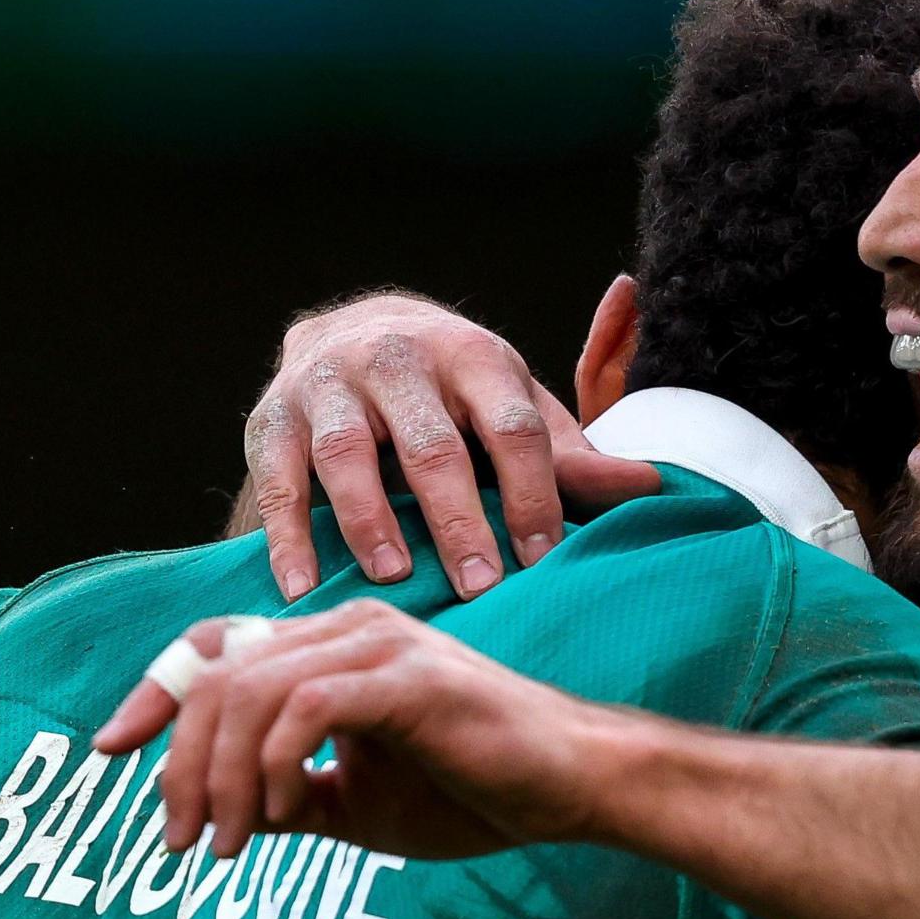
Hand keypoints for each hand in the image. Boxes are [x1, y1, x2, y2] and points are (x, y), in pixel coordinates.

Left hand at [94, 603, 617, 860]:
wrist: (570, 790)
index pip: (213, 648)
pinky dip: (274, 769)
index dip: (153, 693)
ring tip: (228, 845)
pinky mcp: (405, 677)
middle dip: (179, 763)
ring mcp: (375, 644)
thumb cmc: (472, 791)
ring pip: (249, 694)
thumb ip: (287, 797)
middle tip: (179, 840)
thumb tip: (220, 816)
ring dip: (222, 780)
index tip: (109, 750)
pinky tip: (280, 818)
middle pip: (216, 676)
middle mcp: (344, 627)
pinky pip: (304, 711)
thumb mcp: (353, 802)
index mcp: (328, 645)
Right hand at [238, 293, 658, 602]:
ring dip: (370, 519)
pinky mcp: (270, 415)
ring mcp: (328, 384)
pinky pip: (277, 478)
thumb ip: (563, 453)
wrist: (344, 332)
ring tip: (393, 578)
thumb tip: (649, 488)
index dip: (531, 493)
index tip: (543, 558)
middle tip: (480, 585)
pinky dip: (286, 533)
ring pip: (348, 453)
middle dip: (457, 518)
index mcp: (472, 355)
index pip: (510, 427)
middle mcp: (399, 358)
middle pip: (432, 444)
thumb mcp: (507, 404)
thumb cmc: (446, 392)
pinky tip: (300, 586)